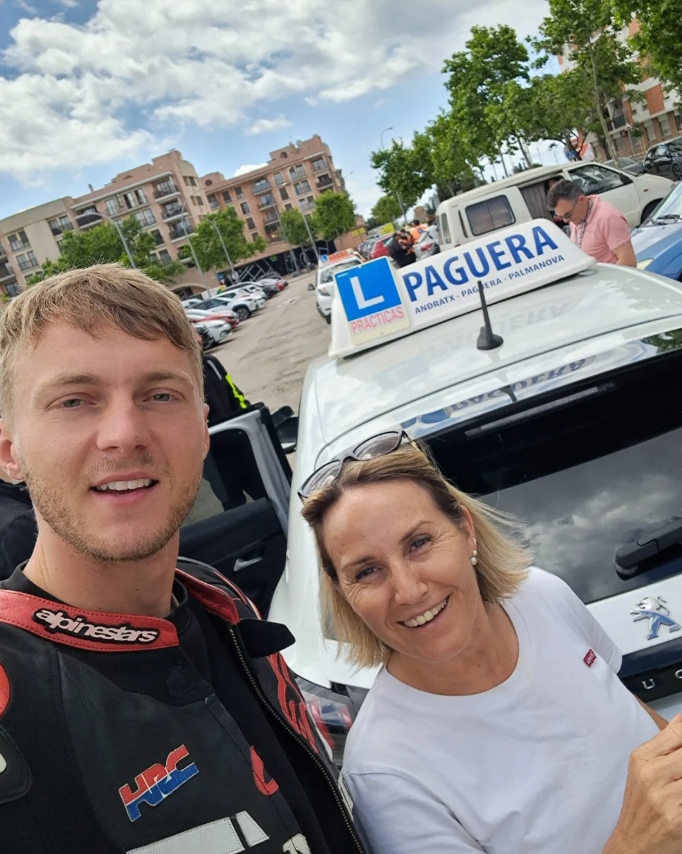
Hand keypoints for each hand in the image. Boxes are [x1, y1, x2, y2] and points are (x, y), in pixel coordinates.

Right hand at [604, 715, 681, 853]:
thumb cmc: (641, 806)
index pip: (678, 732)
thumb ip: (665, 744)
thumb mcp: (643, 771)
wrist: (634, 845)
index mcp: (642, 759)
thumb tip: (681, 719)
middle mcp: (651, 775)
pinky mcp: (678, 819)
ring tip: (679, 785)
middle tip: (681, 773)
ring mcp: (666, 798)